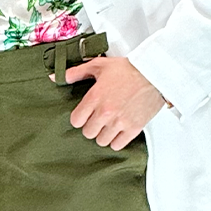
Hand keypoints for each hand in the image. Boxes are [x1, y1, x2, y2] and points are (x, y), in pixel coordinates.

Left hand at [49, 55, 168, 149]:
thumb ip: (76, 72)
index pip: (76, 121)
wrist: (154, 72)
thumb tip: (56, 77)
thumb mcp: (99, 65)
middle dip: (92, 126)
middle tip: (98, 119)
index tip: (85, 115)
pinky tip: (119, 131)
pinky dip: (117, 141)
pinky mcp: (134, 128)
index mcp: (95, 97)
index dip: (80, 118)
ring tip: (109, 125)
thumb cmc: (129, 69)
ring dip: (104, 134)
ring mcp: (120, 122)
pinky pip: (118, 145)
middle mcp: (106, 112)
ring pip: (102, 141)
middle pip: (88, 133)